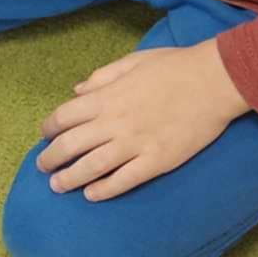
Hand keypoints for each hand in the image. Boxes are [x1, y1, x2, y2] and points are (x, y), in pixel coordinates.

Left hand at [36, 41, 249, 200]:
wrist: (214, 81)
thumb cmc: (174, 66)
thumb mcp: (132, 62)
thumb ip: (102, 77)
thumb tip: (77, 90)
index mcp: (107, 97)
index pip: (64, 116)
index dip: (48, 128)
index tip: (44, 135)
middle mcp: (114, 123)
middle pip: (70, 145)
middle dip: (51, 158)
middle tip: (43, 167)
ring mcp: (135, 144)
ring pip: (91, 167)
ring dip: (70, 178)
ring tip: (58, 186)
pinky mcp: (157, 161)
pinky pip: (124, 180)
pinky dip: (104, 190)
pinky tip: (92, 194)